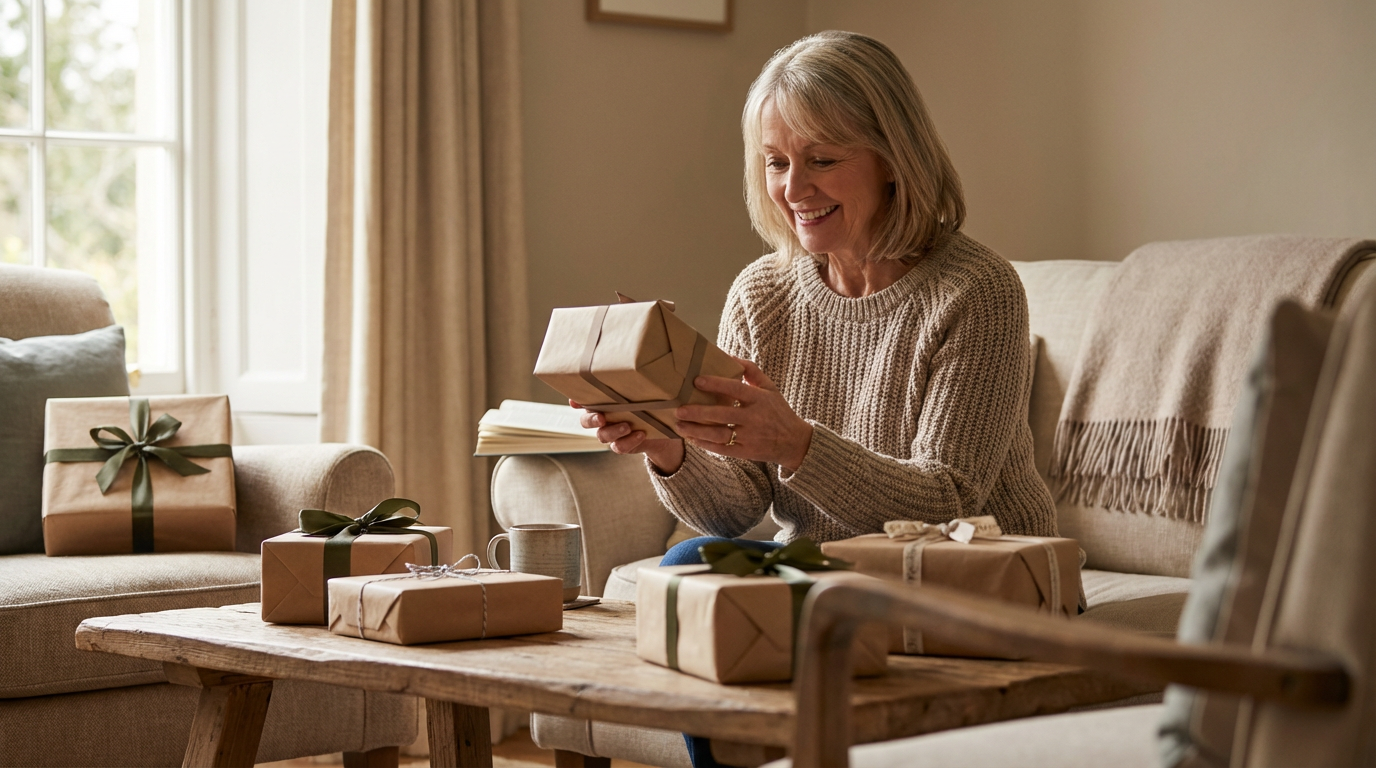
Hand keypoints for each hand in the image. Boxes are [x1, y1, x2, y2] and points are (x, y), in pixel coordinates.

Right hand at [573, 401, 684, 473]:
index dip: (577, 400)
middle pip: (586, 421)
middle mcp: (603, 418)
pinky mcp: (622, 445)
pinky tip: (640, 434)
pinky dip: (628, 441)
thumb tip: (663, 388)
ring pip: (602, 435)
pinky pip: (619, 447)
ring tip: (627, 426)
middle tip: (602, 418)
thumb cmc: (653, 406)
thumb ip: (651, 391)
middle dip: (592, 419)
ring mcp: (611, 433)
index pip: (584, 400)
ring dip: (613, 431)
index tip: (575, 401)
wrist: (661, 430)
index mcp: (604, 402)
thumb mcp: (652, 395)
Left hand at [674, 357, 813, 471]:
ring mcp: (750, 437)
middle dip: (699, 412)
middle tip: (679, 409)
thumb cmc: (778, 411)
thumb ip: (751, 371)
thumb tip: (729, 356)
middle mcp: (754, 418)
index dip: (716, 384)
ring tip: (679, 426)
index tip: (696, 380)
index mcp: (760, 399)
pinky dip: (706, 445)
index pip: (736, 389)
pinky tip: (692, 439)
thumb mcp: (770, 388)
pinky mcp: (746, 452)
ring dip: (698, 431)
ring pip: (720, 434)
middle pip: (723, 414)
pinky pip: (723, 449)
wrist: (794, 442)